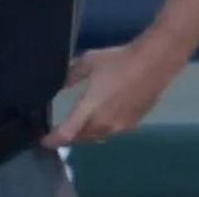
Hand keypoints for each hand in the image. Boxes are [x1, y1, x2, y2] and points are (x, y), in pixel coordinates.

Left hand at [42, 38, 182, 147]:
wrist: (155, 61)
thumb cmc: (120, 60)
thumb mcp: (89, 62)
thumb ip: (71, 76)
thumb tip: (59, 85)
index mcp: (89, 110)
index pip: (65, 134)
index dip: (51, 140)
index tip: (42, 139)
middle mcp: (104, 124)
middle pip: (81, 138)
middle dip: (70, 136)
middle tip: (62, 129)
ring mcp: (120, 126)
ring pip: (97, 137)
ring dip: (88, 133)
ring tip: (83, 123)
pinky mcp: (134, 123)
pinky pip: (113, 131)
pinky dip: (104, 127)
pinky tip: (106, 114)